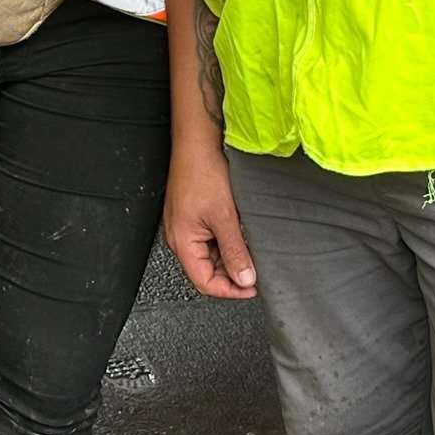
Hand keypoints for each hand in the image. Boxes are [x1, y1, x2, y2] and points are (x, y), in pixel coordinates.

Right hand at [163, 138, 256, 298]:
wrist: (196, 143)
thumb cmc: (203, 172)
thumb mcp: (225, 217)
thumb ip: (235, 251)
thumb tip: (244, 279)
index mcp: (181, 243)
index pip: (204, 283)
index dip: (230, 290)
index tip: (252, 287)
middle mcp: (178, 238)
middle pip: (206, 271)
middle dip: (231, 274)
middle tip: (255, 270)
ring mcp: (184, 226)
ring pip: (209, 256)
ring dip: (230, 256)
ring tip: (249, 248)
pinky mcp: (190, 216)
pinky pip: (208, 240)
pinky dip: (225, 242)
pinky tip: (239, 234)